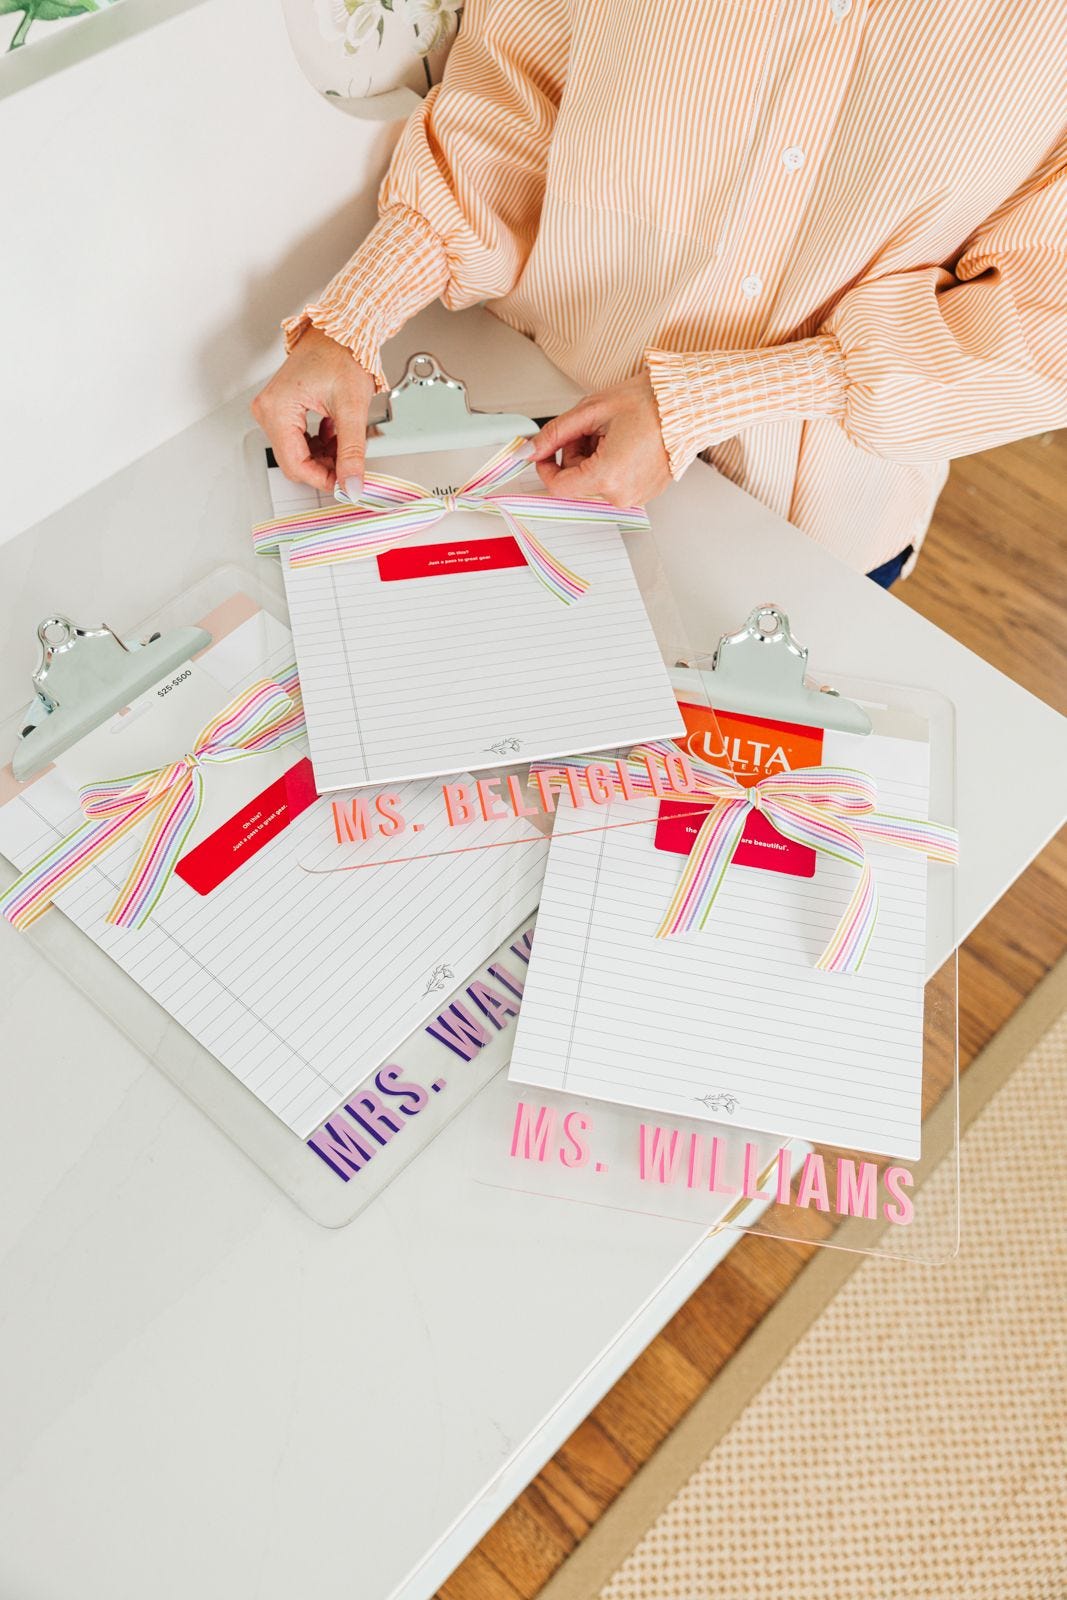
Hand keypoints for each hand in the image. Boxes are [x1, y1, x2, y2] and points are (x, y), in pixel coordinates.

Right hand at [251, 325, 375, 495]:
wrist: (340, 331)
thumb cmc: (341, 355)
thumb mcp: (351, 408)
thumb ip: (351, 451)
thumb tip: (352, 483)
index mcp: (277, 408)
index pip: (295, 464)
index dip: (323, 479)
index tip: (346, 484)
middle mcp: (268, 410)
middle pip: (294, 461)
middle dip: (323, 467)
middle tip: (350, 465)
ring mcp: (271, 409)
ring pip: (296, 452)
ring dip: (323, 456)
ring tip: (344, 443)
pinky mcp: (280, 409)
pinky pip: (296, 440)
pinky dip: (318, 443)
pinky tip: (335, 433)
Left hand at [528, 371, 671, 507]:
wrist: (687, 403)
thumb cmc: (650, 403)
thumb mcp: (591, 411)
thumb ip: (555, 433)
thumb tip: (532, 448)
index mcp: (608, 476)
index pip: (558, 486)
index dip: (546, 466)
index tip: (545, 450)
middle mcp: (622, 494)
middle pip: (577, 482)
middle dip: (574, 454)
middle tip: (589, 427)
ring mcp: (636, 495)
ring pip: (595, 481)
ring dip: (592, 457)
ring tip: (611, 432)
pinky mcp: (645, 492)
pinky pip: (615, 482)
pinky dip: (610, 463)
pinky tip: (624, 442)